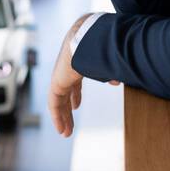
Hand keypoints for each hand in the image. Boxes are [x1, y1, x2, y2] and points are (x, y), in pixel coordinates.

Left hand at [48, 14, 119, 136]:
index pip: (74, 81)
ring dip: (62, 117)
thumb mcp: (111, 62)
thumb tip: (115, 81)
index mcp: (78, 61)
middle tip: (69, 122)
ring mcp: (60, 74)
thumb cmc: (106, 46)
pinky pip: (54, 103)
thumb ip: (112, 71)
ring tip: (66, 132)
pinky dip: (57, 117)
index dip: (76, 94)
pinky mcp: (57, 82)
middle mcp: (66, 67)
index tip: (77, 105)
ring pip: (58, 100)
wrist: (93, 37)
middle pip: (65, 92)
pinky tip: (61, 129)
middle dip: (67, 108)